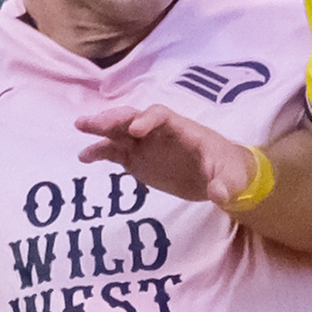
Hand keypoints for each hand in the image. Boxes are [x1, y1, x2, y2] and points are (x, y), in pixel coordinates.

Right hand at [76, 99, 263, 205]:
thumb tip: (220, 196)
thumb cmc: (228, 170)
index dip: (148, 120)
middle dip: (114, 118)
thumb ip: (223, 185)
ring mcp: (146, 145)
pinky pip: (116, 152)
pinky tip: (85, 157)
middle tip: (92, 123)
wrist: (221, 178)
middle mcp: (159, 132)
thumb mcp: (230, 179)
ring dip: (101, 129)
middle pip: (133, 118)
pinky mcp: (138, 160)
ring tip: (80, 128)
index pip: (161, 116)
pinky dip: (100, 152)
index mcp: (182, 129)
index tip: (135, 131)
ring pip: (119, 132)